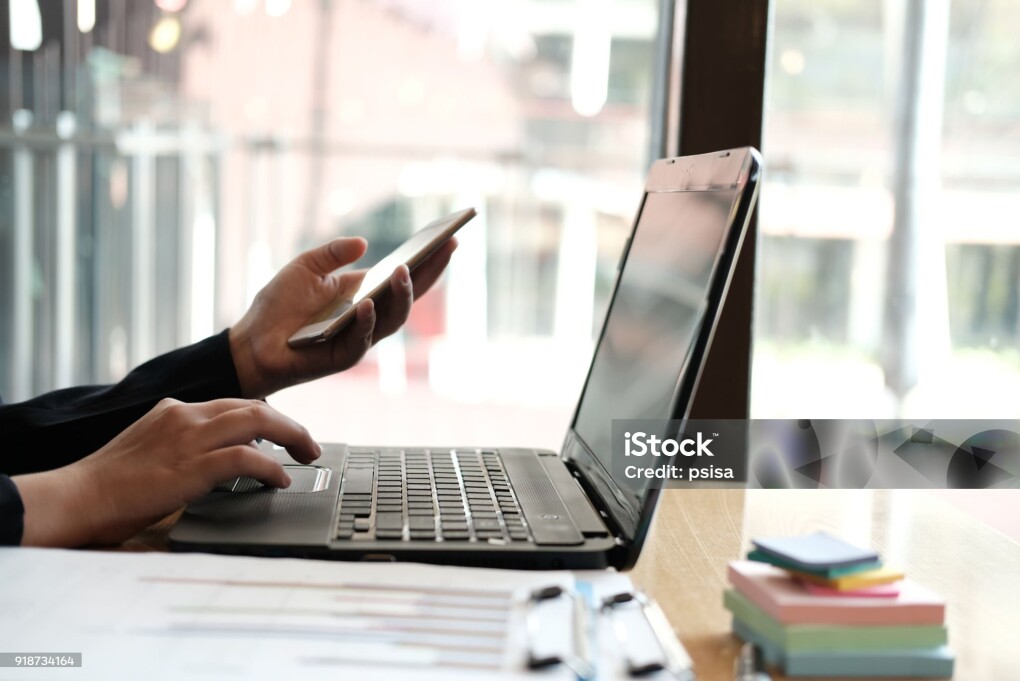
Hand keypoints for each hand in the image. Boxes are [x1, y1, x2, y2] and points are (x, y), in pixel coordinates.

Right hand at [13, 398, 318, 546]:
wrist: (77, 497)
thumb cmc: (107, 485)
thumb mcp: (148, 450)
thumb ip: (181, 446)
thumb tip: (214, 462)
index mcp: (174, 410)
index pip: (233, 403)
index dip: (265, 418)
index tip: (281, 433)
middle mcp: (185, 415)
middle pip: (254, 405)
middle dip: (288, 423)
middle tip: (308, 444)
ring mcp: (190, 437)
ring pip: (258, 420)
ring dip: (291, 436)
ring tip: (306, 455)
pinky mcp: (193, 465)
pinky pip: (248, 457)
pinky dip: (271, 467)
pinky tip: (279, 480)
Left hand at [229, 236, 456, 398]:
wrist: (251, 341)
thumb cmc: (278, 306)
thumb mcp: (305, 267)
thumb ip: (332, 253)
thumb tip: (364, 243)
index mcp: (365, 294)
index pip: (404, 278)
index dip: (428, 260)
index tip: (448, 237)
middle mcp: (369, 317)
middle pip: (409, 297)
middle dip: (429, 273)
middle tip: (444, 248)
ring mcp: (359, 338)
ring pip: (392, 320)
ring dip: (401, 296)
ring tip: (403, 271)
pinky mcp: (342, 357)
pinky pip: (361, 342)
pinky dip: (366, 323)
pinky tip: (367, 305)